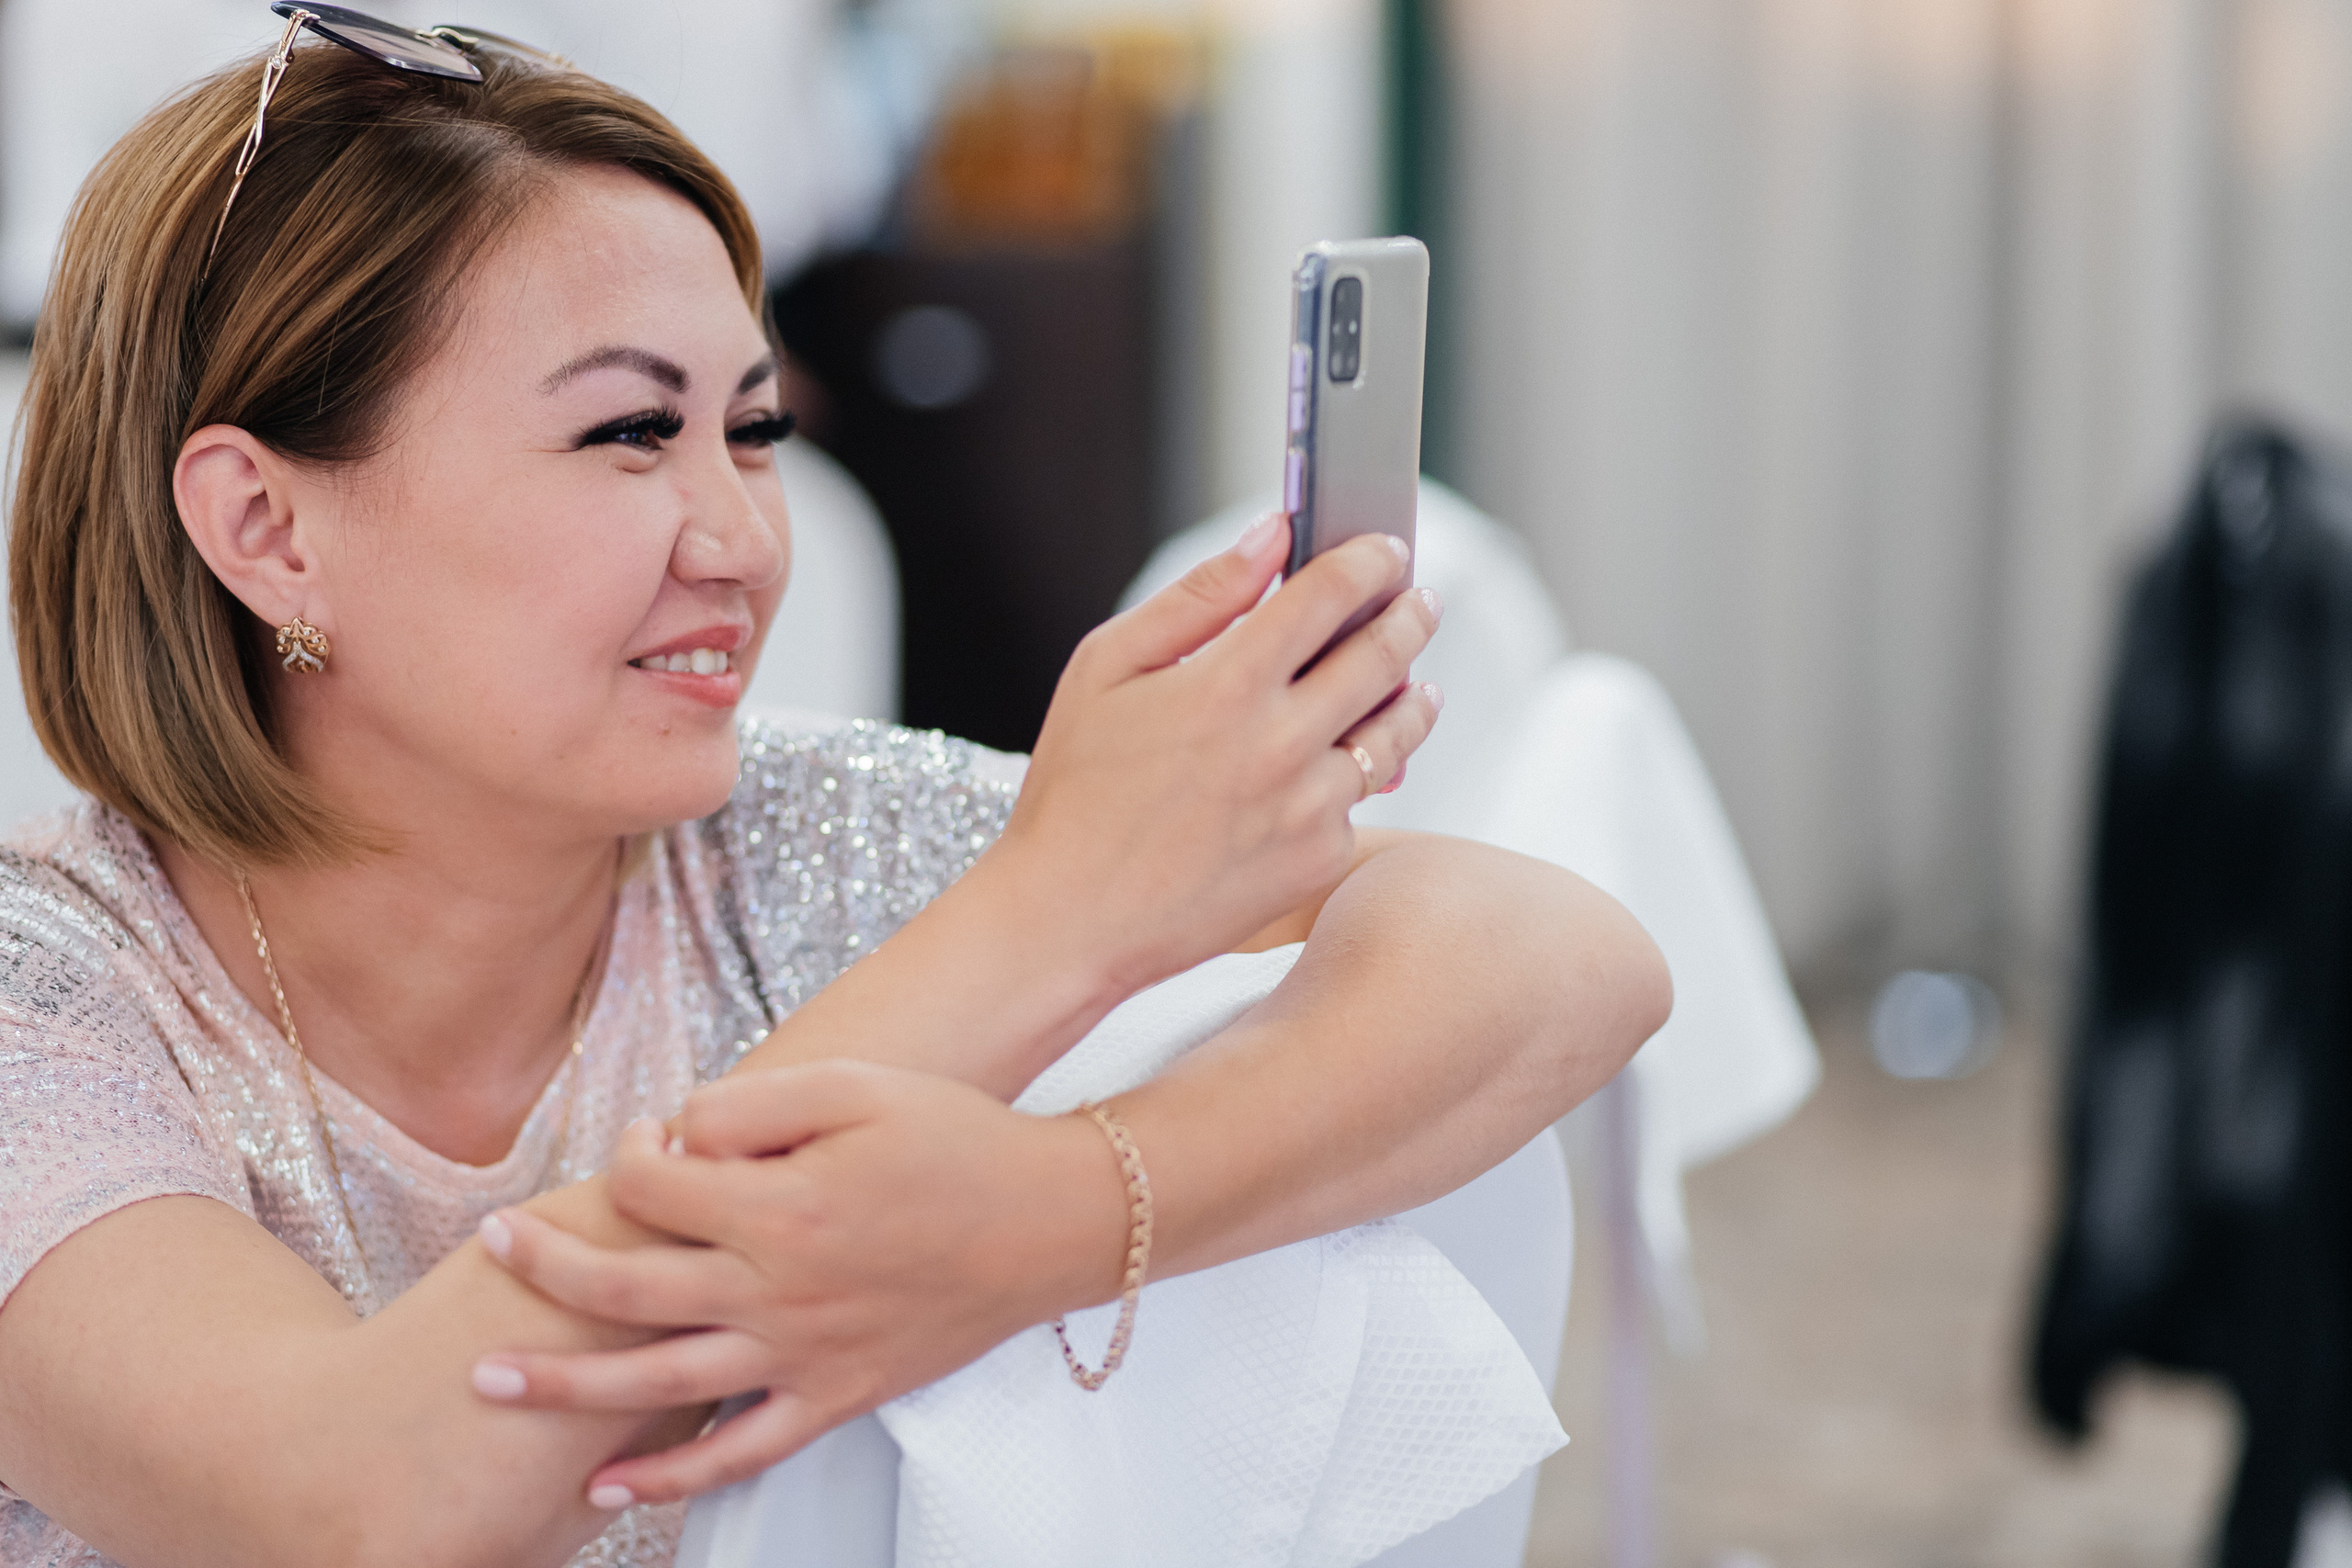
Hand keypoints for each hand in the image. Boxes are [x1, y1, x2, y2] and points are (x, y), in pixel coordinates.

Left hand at [470, 1063, 1125, 1508]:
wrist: (1052, 1221)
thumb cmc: (959, 1144)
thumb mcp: (857, 1086)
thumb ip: (753, 1104)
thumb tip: (677, 1133)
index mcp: (778, 1207)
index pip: (654, 1185)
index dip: (632, 1153)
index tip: (647, 1139)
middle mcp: (775, 1291)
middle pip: (624, 1286)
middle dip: (544, 1265)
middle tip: (490, 1245)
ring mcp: (801, 1356)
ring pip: (654, 1383)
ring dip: (564, 1383)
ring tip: (491, 1377)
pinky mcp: (834, 1398)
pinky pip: (736, 1454)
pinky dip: (669, 1480)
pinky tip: (609, 1488)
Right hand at [1003, 513, 1443, 992]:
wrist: (1069, 918)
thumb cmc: (1076, 788)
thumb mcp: (1107, 668)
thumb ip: (1199, 595)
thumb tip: (1272, 534)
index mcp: (1229, 683)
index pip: (1331, 593)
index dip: (1369, 559)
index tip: (1385, 549)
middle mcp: (1282, 743)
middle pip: (1384, 656)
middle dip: (1410, 616)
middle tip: (1419, 602)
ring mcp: (1308, 807)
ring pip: (1394, 733)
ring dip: (1412, 696)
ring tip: (1415, 682)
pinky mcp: (1318, 860)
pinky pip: (1357, 802)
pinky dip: (1354, 777)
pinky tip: (1340, 766)